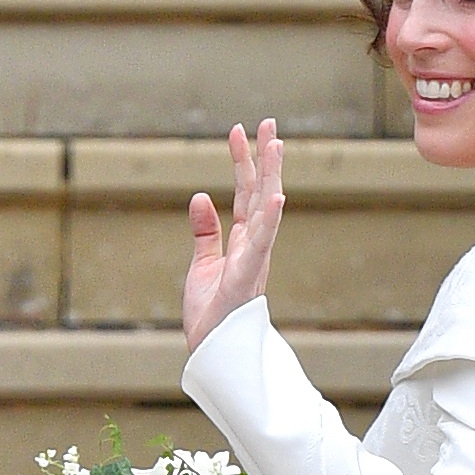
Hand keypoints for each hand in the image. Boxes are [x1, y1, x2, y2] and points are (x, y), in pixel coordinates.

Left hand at [183, 118, 284, 351]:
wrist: (211, 352)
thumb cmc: (211, 313)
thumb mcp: (202, 264)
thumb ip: (205, 231)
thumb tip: (199, 196)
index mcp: (245, 239)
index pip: (246, 191)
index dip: (243, 160)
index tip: (240, 130)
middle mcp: (255, 243)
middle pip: (261, 190)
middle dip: (265, 156)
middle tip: (268, 122)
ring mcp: (254, 256)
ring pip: (266, 209)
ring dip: (272, 176)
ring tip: (276, 144)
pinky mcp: (246, 274)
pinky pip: (262, 243)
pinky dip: (270, 219)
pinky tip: (276, 195)